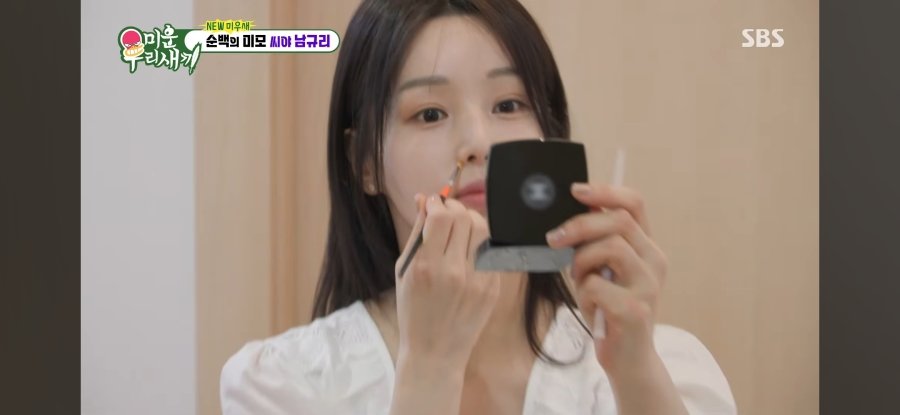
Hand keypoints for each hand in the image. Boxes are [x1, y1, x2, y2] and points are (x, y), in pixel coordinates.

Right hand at [394, 194, 499, 365]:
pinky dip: (479, 243)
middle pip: (464, 218)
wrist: (434, 351)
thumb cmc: (413, 311)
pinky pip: (490, 251)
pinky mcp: (492, 287)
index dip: (437, 203)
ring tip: (460, 226)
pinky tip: (468, 249)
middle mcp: (453, 272)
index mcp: (426, 267)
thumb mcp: (404, 271)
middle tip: (446, 212)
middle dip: (454, 208)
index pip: (440, 217)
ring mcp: (477, 280)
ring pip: (482, 229)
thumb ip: (416, 234)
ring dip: (470, 220)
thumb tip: (424, 200)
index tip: (433, 204)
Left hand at [546, 183, 667, 374]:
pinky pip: (596, 286)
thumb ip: (595, 243)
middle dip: (580, 225)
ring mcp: (648, 286)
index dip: (605, 191)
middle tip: (554, 238)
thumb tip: (571, 212)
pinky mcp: (635, 310)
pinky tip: (590, 307)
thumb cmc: (609, 311)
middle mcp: (654, 262)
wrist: (629, 360)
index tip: (575, 190)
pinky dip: (584, 294)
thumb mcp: (603, 271)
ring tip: (580, 282)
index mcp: (647, 248)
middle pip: (618, 221)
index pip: (634, 204)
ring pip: (609, 248)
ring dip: (581, 262)